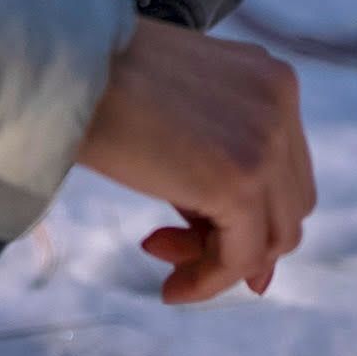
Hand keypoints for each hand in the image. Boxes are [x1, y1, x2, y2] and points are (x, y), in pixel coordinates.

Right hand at [76, 17, 313, 302]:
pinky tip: (169, 287)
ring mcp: (268, 141)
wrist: (67, 68)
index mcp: (272, 79)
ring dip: (217, 262)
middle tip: (164, 241)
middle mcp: (281, 104)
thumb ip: (224, 175)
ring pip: (273, 238)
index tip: (189, 230)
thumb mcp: (184, 121)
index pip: (287, 173)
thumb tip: (260, 274)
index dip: (246, 213)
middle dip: (233, 237)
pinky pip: (241, 258)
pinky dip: (208, 282)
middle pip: (288, 206)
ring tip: (157, 251)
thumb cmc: (105, 85)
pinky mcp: (242, 179)